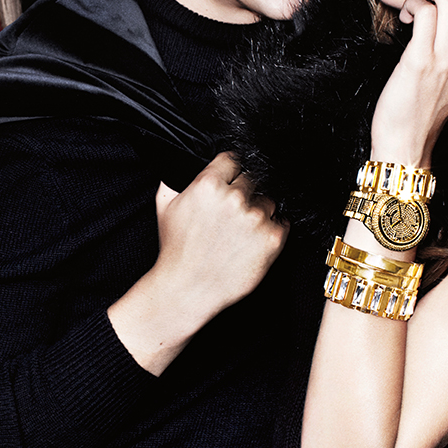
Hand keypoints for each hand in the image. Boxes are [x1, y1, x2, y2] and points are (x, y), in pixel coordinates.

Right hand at [151, 152, 287, 314]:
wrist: (189, 287)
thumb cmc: (176, 250)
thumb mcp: (165, 206)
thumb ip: (175, 178)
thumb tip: (185, 161)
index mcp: (208, 185)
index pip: (234, 159)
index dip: (231, 171)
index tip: (231, 182)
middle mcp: (234, 198)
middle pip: (254, 178)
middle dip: (245, 191)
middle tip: (233, 213)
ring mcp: (256, 218)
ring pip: (269, 199)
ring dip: (260, 210)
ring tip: (242, 230)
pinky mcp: (272, 239)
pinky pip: (282, 222)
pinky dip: (272, 228)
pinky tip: (254, 239)